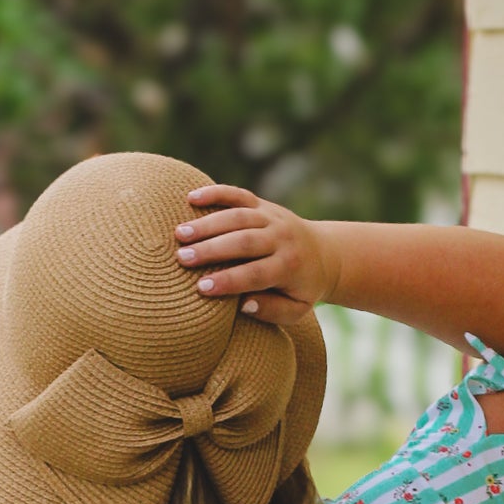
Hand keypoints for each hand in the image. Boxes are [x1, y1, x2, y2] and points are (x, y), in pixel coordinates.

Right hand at [174, 185, 336, 326]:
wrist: (324, 254)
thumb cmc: (302, 288)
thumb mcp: (297, 308)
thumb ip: (273, 311)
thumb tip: (244, 304)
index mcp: (289, 266)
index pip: (255, 274)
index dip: (229, 281)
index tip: (202, 288)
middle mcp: (281, 238)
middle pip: (243, 242)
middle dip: (211, 250)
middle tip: (182, 259)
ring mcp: (272, 217)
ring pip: (237, 217)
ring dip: (207, 224)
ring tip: (179, 234)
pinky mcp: (263, 204)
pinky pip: (238, 194)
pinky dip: (215, 193)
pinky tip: (191, 197)